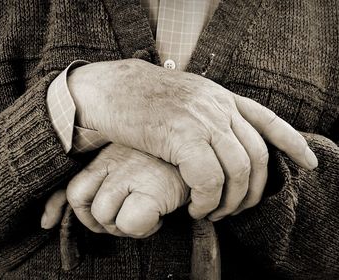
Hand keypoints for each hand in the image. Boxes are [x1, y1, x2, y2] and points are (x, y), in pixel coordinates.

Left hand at [41, 144, 188, 236]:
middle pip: (84, 207)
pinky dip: (145, 228)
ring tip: (148, 215)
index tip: (54, 223)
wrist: (205, 148)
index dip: (66, 211)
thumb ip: (91, 184)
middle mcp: (114, 162)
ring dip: (125, 226)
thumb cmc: (168, 160)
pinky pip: (132, 223)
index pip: (72, 189)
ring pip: (105, 216)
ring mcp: (132, 174)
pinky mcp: (153, 188)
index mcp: (108, 155)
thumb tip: (45, 219)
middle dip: (104, 223)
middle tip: (129, 217)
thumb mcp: (128, 163)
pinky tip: (160, 217)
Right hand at [67, 58, 317, 219]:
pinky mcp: (182, 136)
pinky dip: (206, 201)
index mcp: (221, 98)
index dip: (292, 144)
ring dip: (228, 202)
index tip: (308, 164)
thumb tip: (223, 144)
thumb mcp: (185, 100)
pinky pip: (208, 179)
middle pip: (255, 156)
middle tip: (235, 210)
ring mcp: (202, 120)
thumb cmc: (143, 100)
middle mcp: (218, 107)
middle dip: (252, 192)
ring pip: (236, 172)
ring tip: (211, 213)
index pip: (268, 121)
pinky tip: (196, 209)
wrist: (112, 90)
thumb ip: (209, 116)